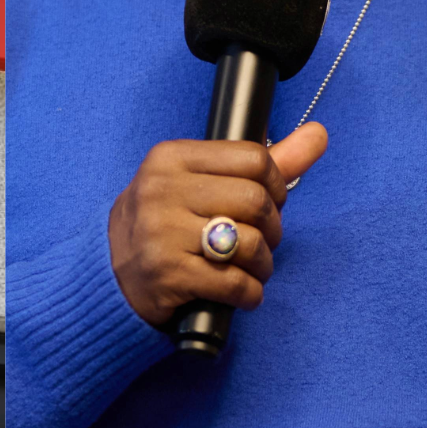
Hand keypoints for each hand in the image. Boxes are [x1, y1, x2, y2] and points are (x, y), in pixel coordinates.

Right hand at [107, 122, 328, 326]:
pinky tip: (242, 293)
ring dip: (263, 264)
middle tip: (263, 241)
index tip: (268, 202)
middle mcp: (163, 190)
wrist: (107, 277)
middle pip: (256, 200)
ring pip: (249, 242)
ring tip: (253, 268)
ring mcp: (162, 232)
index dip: (276, 184)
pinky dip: (250, 293)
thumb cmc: (164, 224)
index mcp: (172, 158)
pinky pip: (234, 283)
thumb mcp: (200, 183)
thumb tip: (318, 134)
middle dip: (273, 227)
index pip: (253, 158)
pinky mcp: (167, 274)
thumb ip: (261, 162)